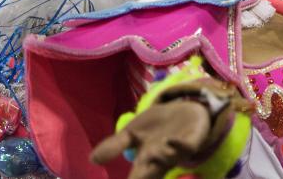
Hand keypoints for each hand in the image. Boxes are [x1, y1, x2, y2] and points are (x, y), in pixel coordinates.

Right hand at [91, 100, 211, 178]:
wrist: (184, 111)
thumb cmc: (157, 127)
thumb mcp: (132, 133)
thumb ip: (114, 146)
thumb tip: (91, 160)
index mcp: (145, 162)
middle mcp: (160, 161)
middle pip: (150, 177)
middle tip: (137, 178)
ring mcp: (176, 152)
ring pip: (167, 161)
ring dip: (158, 158)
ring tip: (149, 152)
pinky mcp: (191, 141)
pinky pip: (186, 147)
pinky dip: (177, 145)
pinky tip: (169, 141)